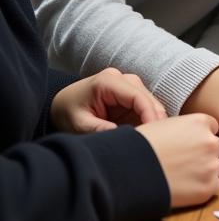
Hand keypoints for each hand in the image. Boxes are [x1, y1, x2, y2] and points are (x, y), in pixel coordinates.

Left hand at [50, 67, 167, 132]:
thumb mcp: (78, 124)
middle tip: (155, 141)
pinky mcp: (130, 94)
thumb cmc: (67, 112)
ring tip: (150, 139)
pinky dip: (147, 120)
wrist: (61, 104)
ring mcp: (127, 85)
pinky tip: (145, 133)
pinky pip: (144, 107)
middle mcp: (122, 78)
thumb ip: (98, 128)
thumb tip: (123, 136)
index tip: (154, 133)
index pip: (137, 96)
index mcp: (108, 82)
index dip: (149, 114)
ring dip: (152, 120)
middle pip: (148, 99)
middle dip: (154, 119)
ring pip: (150, 103)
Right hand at [137, 114, 218, 207]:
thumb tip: (190, 137)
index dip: (199, 138)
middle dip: (204, 155)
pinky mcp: (208, 187)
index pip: (212, 128)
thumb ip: (184, 129)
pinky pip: (215, 187)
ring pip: (217, 168)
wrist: (129, 172)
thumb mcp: (163, 126)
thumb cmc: (140, 148)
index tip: (188, 146)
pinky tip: (186, 187)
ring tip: (182, 176)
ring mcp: (211, 165)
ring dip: (205, 172)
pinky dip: (204, 188)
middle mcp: (210, 141)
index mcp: (200, 122)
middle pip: (217, 148)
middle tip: (185, 163)